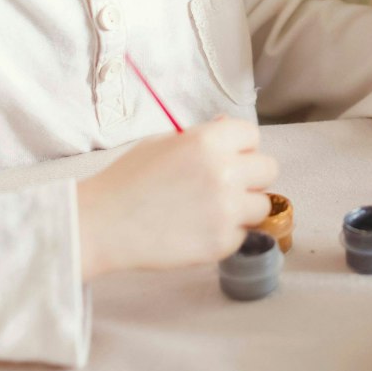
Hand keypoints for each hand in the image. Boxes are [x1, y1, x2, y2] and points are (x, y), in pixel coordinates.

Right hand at [75, 118, 276, 277]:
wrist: (102, 224)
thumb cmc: (128, 180)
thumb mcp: (164, 143)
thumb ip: (203, 136)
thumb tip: (228, 128)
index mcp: (208, 141)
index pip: (252, 136)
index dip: (240, 148)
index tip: (227, 158)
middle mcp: (224, 171)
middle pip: (268, 169)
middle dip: (250, 176)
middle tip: (225, 186)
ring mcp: (225, 209)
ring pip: (261, 204)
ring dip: (243, 208)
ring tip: (211, 211)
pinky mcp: (221, 242)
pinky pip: (243, 235)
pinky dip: (227, 235)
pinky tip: (198, 231)